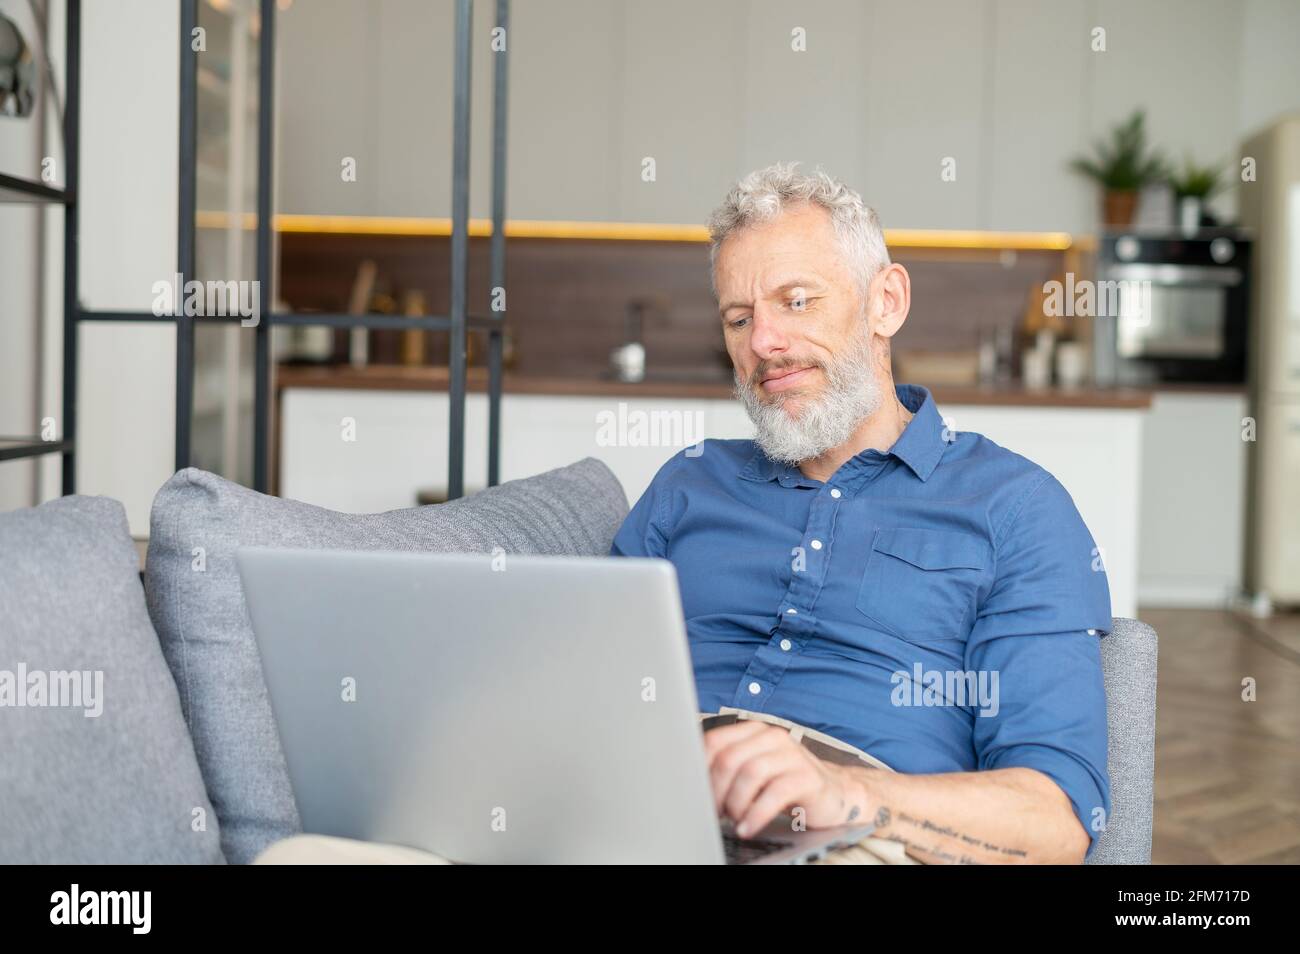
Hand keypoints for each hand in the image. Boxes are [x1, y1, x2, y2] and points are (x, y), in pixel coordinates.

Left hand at [702, 720, 869, 837]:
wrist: (833, 794)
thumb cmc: (785, 784)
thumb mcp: (753, 772)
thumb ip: (727, 770)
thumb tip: (691, 785)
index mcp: (753, 731)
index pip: (714, 742)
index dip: (698, 770)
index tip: (694, 794)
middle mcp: (772, 736)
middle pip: (729, 759)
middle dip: (715, 791)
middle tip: (714, 813)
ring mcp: (791, 754)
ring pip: (749, 773)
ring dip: (735, 803)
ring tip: (733, 820)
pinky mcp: (807, 777)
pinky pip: (775, 793)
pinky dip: (756, 814)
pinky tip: (747, 828)